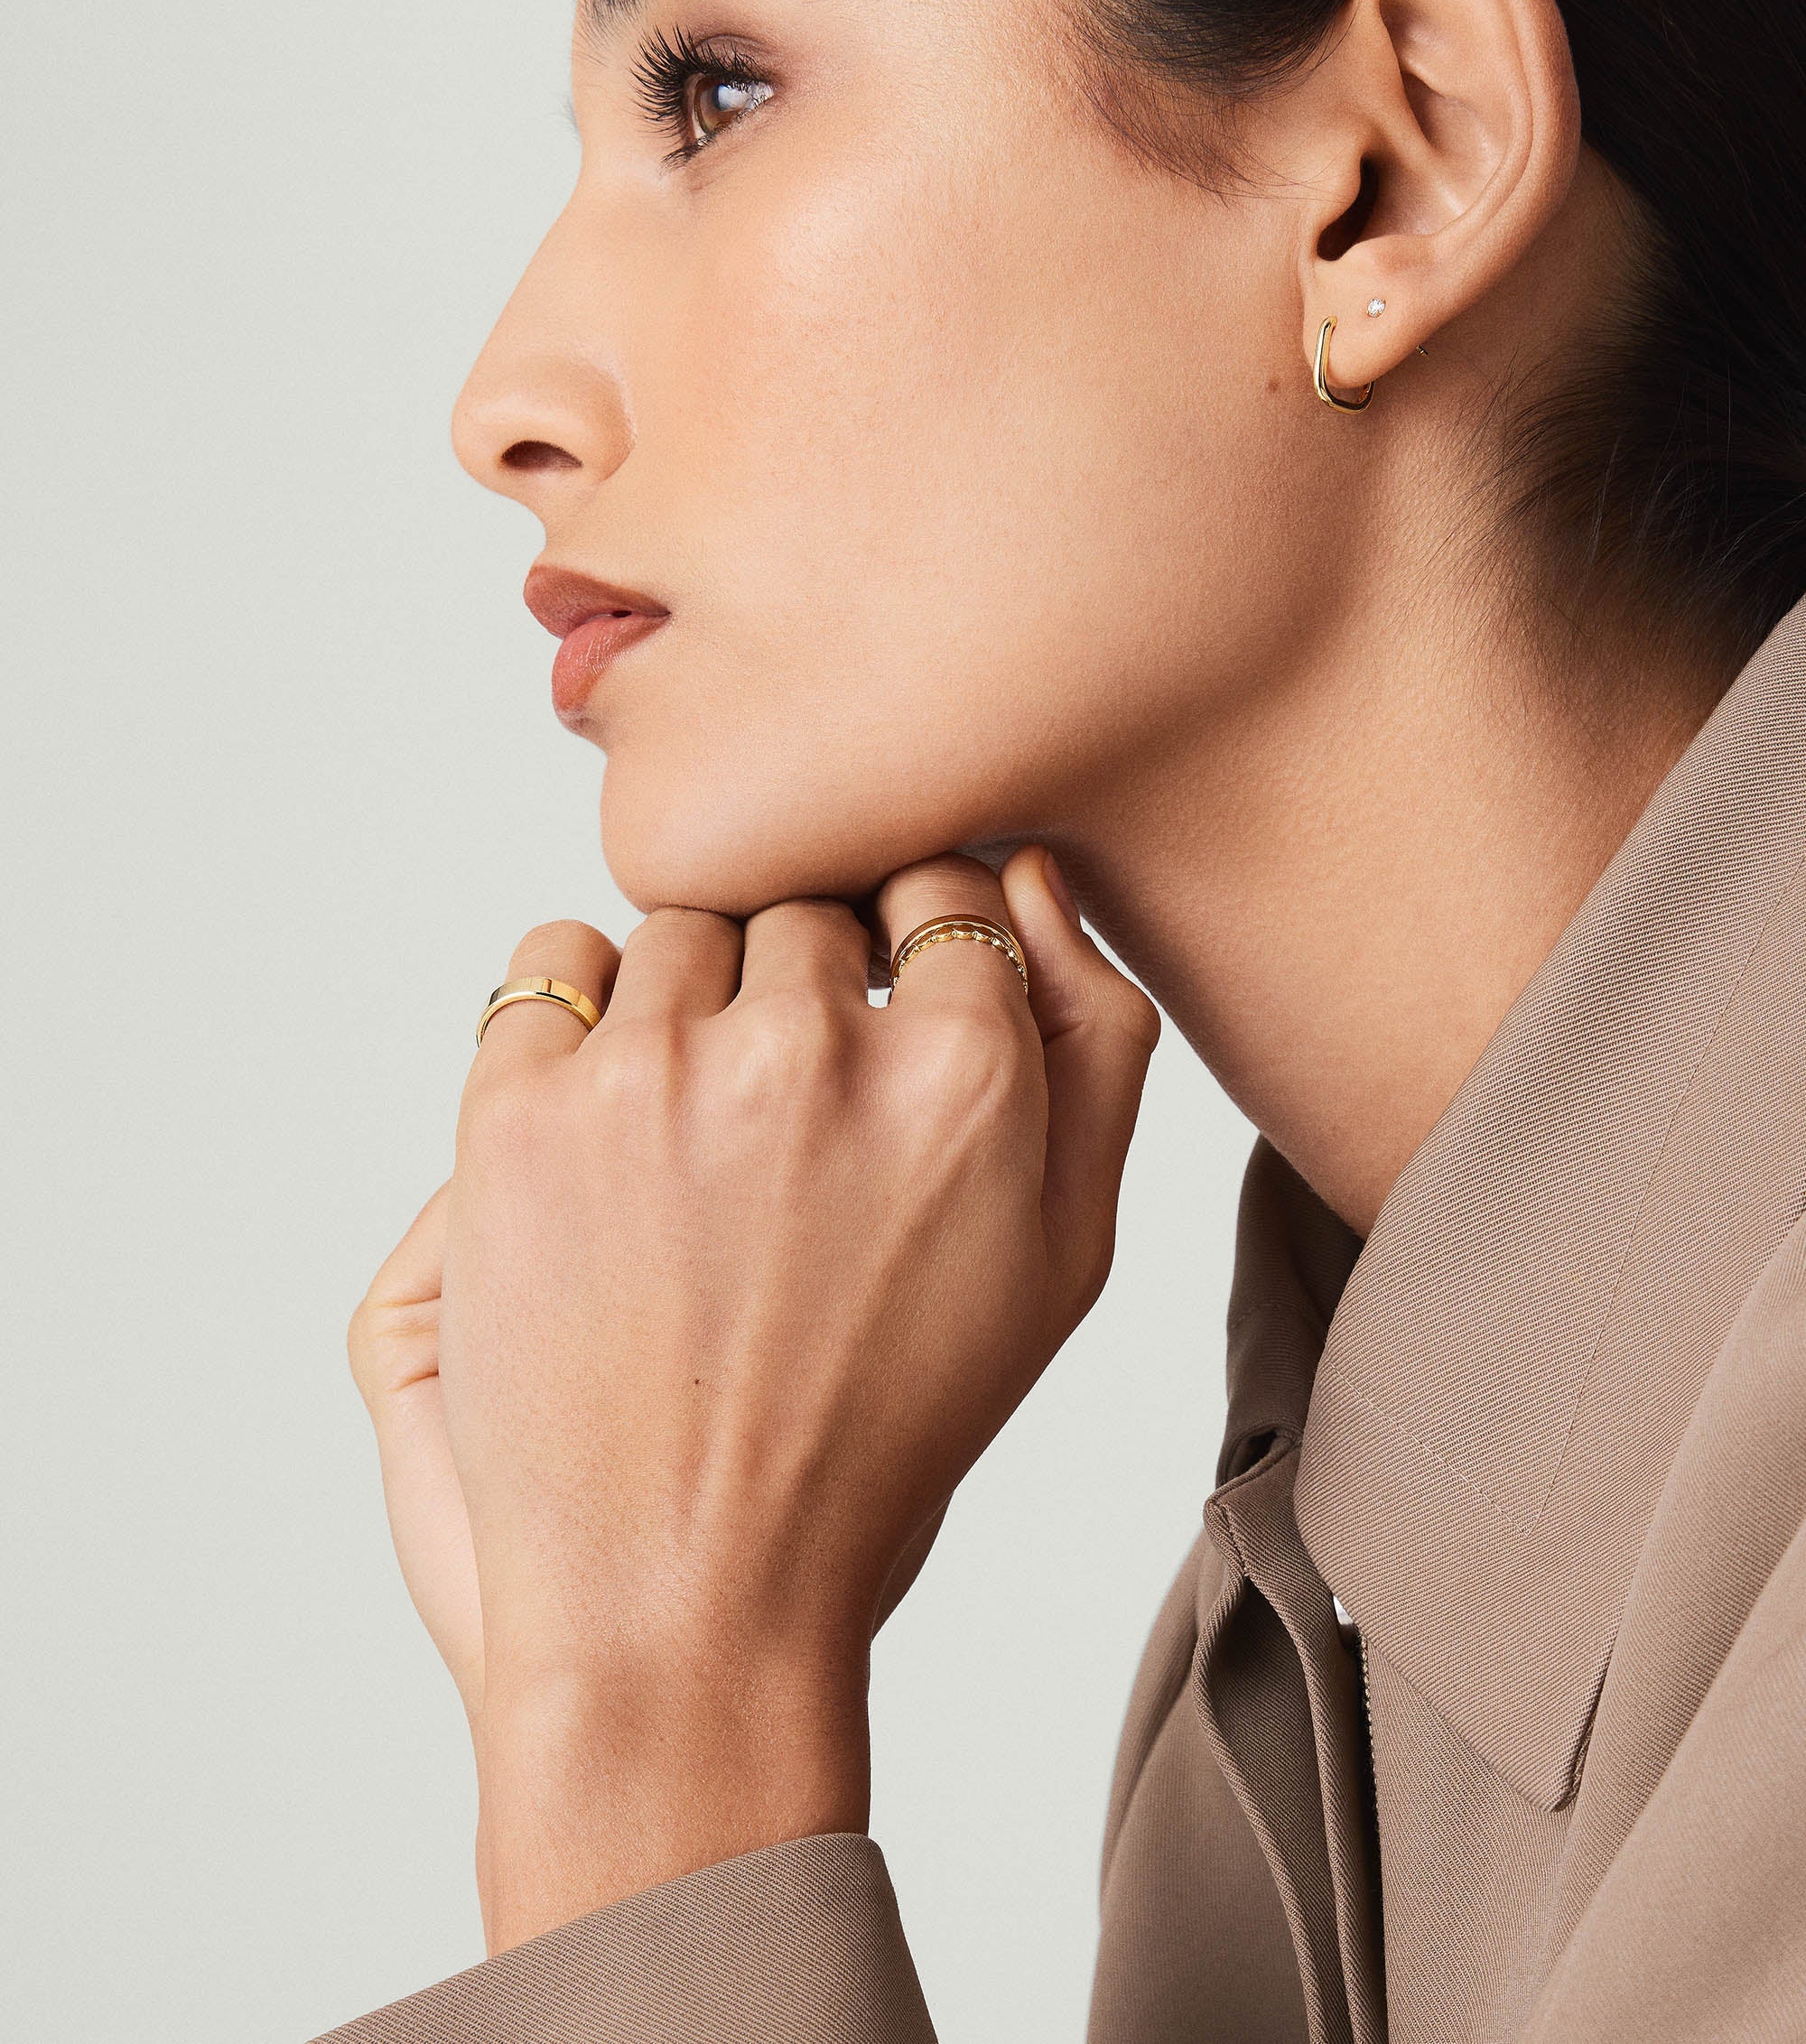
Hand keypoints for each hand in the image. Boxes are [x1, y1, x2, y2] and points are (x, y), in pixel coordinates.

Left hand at [351, 845, 1159, 1947]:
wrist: (690, 1596)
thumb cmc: (887, 1429)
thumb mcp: (1064, 1254)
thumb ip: (1093, 1042)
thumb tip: (1030, 873)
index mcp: (966, 1077)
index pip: (938, 883)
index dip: (907, 948)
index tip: (876, 1025)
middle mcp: (812, 1053)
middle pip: (804, 902)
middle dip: (797, 986)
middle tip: (778, 1121)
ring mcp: (654, 1077)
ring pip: (680, 927)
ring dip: (686, 1004)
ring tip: (688, 1143)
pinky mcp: (520, 1114)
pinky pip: (549, 962)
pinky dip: (573, 1017)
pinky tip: (603, 1124)